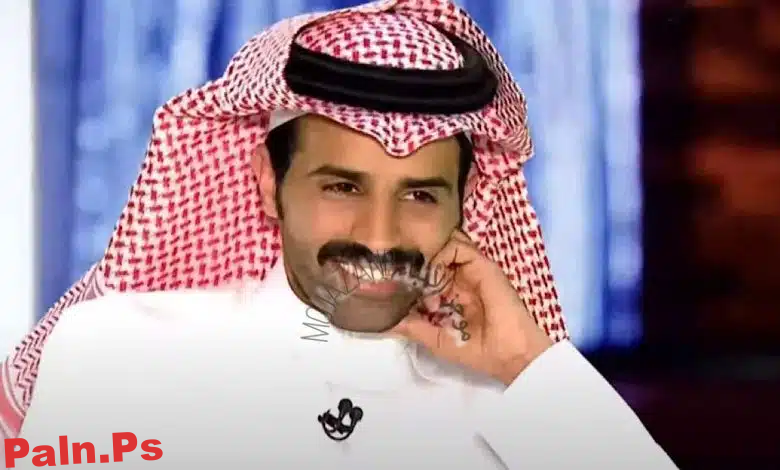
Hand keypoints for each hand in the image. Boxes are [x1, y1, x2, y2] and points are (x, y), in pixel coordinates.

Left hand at [391, 230, 553, 385]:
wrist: (508, 355)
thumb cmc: (476, 350)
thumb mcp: (435, 339)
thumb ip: (411, 326)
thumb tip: (382, 320)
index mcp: (449, 295)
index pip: (426, 272)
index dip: (409, 272)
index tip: (388, 276)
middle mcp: (458, 279)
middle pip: (433, 256)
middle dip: (415, 260)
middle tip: (398, 268)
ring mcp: (470, 271)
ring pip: (445, 247)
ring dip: (427, 256)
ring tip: (416, 270)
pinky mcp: (482, 266)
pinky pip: (459, 247)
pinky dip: (440, 254)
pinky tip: (431, 272)